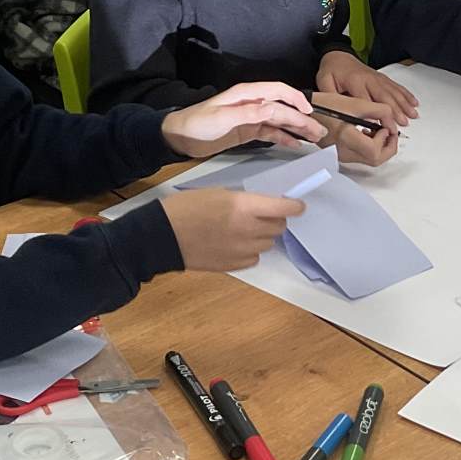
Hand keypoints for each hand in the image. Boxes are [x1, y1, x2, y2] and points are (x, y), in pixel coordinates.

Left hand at [160, 82, 323, 157]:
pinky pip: (270, 133)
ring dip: (297, 129)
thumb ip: (248, 113)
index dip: (295, 100)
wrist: (178, 137)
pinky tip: (295, 145)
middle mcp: (252, 103)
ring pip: (280, 121)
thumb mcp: (222, 118)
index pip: (278, 91)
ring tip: (314, 139)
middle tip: (319, 132)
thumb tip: (274, 109)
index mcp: (247, 94)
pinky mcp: (248, 131)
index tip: (309, 113)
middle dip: (302, 119)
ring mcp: (251, 118)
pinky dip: (284, 138)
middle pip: (283, 108)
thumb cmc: (197, 123)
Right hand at [161, 188, 302, 270]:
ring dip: (263, 235)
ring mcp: (242, 251)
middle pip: (279, 227)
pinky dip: (250, 251)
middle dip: (275, 219)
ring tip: (243, 229)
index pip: (283, 209)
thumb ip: (244, 201)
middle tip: (262, 215)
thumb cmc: (186, 207)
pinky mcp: (234, 266)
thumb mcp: (217, 193)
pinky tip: (235, 244)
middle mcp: (248, 230)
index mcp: (243, 206)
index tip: (298, 206)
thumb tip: (261, 208)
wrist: (162, 236)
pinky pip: (255, 258)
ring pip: (268, 244)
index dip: (294, 207)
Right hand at [313, 91, 399, 166]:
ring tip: (377, 130)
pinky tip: (367, 133)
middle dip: (388, 147)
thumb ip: (380, 112)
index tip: (386, 128)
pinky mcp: (341, 155)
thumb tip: (392, 124)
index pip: (374, 150)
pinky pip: (361, 156)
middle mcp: (343, 151)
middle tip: (390, 133)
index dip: (386, 140)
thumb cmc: (325, 106)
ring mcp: (342, 156)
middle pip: (375, 161)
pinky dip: (370, 147)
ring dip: (380, 146)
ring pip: (370, 160)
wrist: (306, 112)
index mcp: (345, 138)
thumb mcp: (357, 103)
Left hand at [317, 50, 419, 122]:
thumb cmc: (332, 71)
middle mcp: (369, 79)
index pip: (366, 100)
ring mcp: (377, 78)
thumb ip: (330, 96)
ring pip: (393, 92)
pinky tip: (414, 103)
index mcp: (354, 81)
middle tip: (402, 123)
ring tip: (412, 115)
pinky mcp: (382, 78)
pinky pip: (396, 86)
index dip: (374, 113)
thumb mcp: (324, 82)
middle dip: (395, 111)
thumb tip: (337, 111)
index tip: (381, 126)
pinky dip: (406, 95)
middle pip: (384, 97)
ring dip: (404, 104)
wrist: (338, 56)